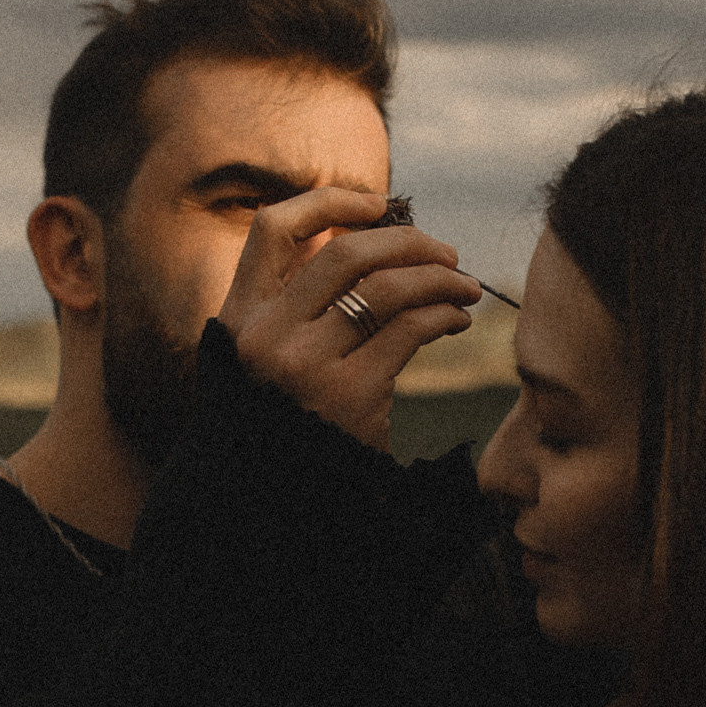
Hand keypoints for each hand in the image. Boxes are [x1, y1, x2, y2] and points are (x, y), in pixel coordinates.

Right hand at [218, 187, 480, 450]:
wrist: (273, 504)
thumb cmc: (284, 423)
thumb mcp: (266, 359)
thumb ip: (297, 304)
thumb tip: (373, 244)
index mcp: (240, 316)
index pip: (274, 228)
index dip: (329, 202)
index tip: (379, 203)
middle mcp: (267, 336)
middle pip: (346, 253)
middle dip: (408, 242)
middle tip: (445, 253)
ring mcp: (307, 366)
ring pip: (388, 289)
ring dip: (440, 279)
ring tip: (465, 286)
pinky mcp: (351, 397)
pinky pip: (411, 331)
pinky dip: (444, 315)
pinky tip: (456, 320)